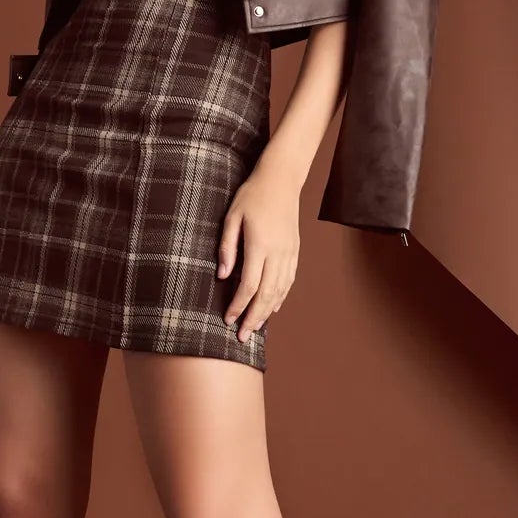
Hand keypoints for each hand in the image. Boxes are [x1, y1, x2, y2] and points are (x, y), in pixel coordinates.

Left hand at [218, 168, 300, 342]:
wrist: (281, 181)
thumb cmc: (252, 196)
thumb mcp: (231, 218)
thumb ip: (227, 248)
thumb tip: (222, 276)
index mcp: (260, 245)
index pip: (249, 285)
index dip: (238, 306)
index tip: (228, 320)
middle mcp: (278, 253)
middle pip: (266, 295)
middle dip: (253, 318)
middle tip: (242, 337)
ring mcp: (289, 254)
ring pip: (279, 291)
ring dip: (267, 313)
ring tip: (255, 328)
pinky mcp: (295, 252)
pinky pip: (289, 281)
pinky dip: (280, 298)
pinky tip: (273, 309)